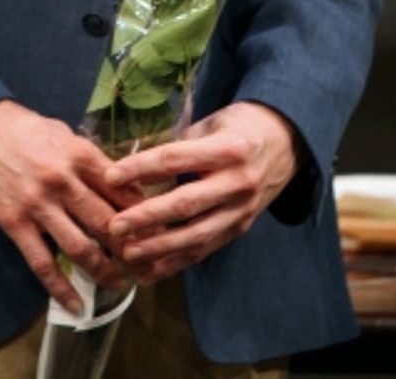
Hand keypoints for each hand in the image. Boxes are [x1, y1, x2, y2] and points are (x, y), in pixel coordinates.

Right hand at [0, 99, 133, 311]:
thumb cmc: (19, 126)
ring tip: (120, 283)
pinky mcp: (14, 223)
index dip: (145, 214)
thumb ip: (88, 158)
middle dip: (132, 249)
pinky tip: (77, 306)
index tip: (159, 231)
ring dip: (105, 271)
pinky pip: (42, 263)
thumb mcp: (60, 132)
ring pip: (82, 248)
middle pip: (108, 223)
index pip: (122, 190)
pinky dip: (62, 289)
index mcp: (78, 154)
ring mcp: (38, 204)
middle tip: (148, 265)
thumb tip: (118, 183)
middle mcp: (63, 180)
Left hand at [104, 101, 300, 281]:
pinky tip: (150, 272)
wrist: (285, 144)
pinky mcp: (240, 229)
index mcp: (228, 149)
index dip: (141, 168)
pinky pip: (206, 249)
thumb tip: (135, 162)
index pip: (176, 159)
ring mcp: (241, 211)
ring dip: (160, 248)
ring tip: (127, 254)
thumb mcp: (210, 122)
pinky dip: (176, 263)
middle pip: (186, 204)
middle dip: (147, 217)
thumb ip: (178, 143)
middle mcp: (238, 183)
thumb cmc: (237, 127)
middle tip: (114, 226)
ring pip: (197, 235)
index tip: (110, 175)